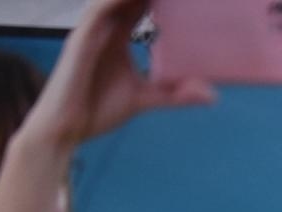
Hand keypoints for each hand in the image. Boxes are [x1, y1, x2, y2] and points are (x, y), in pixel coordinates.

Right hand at [22, 0, 214, 151]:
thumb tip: (213, 95)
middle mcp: (104, 30)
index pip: (138, 7)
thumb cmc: (99, 109)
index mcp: (117, 37)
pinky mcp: (80, 41)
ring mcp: (91, 33)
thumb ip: (176, 94)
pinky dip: (114, 2)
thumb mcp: (147, 98)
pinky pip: (97, 13)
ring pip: (112, 0)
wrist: (68, 128)